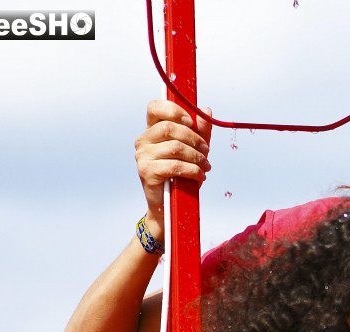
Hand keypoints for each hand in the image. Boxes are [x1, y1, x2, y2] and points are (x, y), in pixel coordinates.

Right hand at [134, 100, 212, 240]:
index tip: (191, 122)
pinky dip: (192, 170)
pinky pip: (174, 165)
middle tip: (207, 150)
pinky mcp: (146, 172)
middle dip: (194, 138)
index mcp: (152, 131)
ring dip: (197, 157)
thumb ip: (200, 132)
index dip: (174, 110)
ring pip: (175, 147)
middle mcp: (143, 141)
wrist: (171, 206)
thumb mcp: (194, 151)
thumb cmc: (182, 176)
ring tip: (205, 167)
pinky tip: (200, 176)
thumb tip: (207, 110)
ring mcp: (142, 156)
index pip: (155, 107)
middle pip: (170, 127)